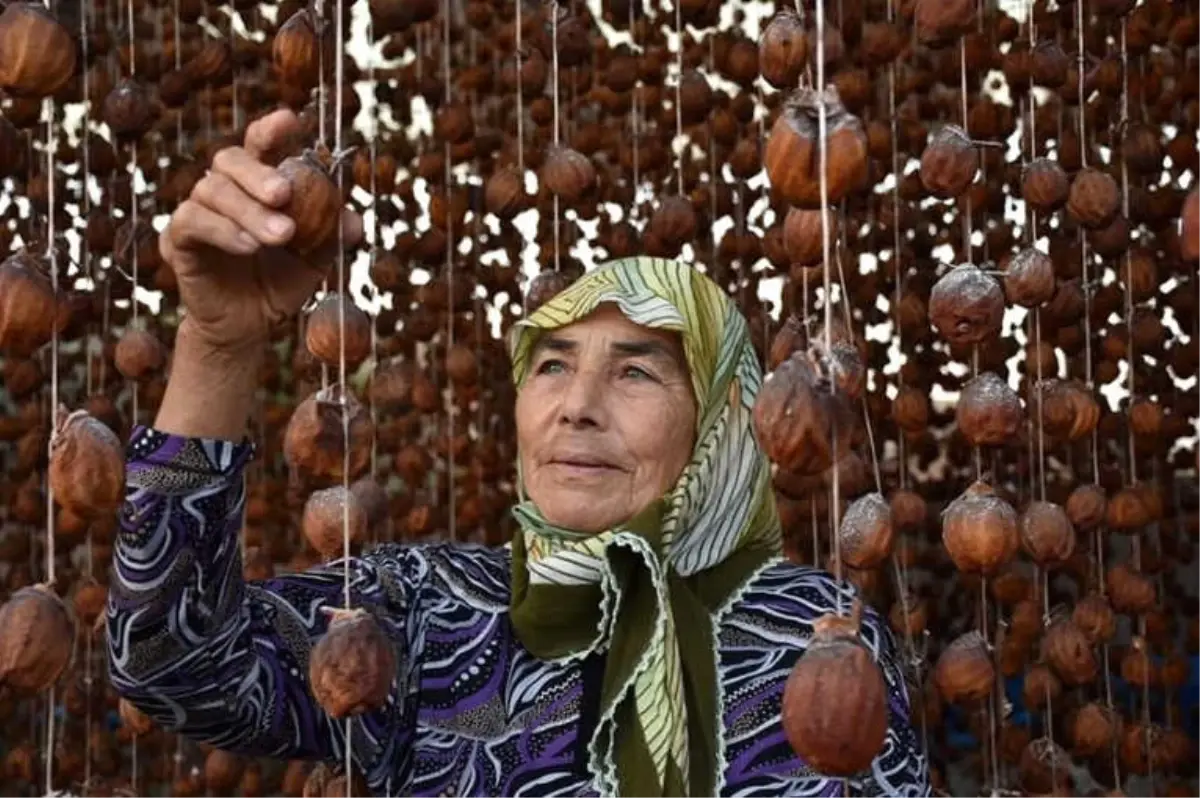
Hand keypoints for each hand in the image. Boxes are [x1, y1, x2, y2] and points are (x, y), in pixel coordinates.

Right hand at [159, 108, 362, 353]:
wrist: (248, 327)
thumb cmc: (279, 283)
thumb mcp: (315, 262)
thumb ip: (332, 238)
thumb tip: (355, 221)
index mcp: (255, 186)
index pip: (258, 146)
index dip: (270, 129)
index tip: (290, 120)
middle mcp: (223, 191)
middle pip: (230, 159)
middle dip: (259, 174)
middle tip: (284, 194)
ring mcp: (196, 213)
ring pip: (212, 191)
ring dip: (249, 211)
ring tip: (280, 235)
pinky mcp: (177, 242)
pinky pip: (191, 222)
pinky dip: (222, 231)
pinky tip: (248, 247)